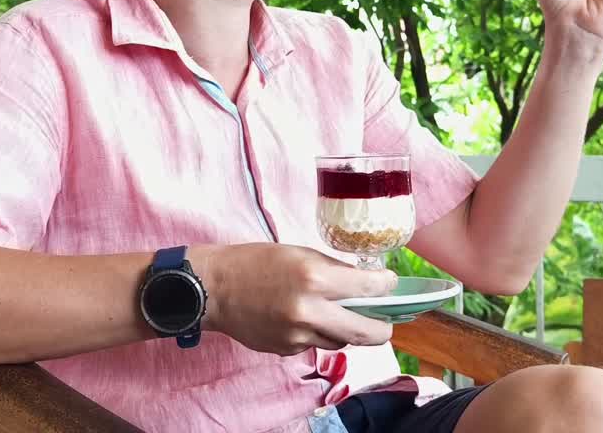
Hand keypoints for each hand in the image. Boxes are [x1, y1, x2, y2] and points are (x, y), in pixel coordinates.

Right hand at [193, 243, 396, 355]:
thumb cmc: (254, 262)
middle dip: (382, 329)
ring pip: (340, 341)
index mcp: (314, 278)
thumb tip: (362, 281)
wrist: (212, 289)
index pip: (368, 288)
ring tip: (335, 314)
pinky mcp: (286, 350)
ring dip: (345, 330)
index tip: (390, 285)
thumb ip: (332, 269)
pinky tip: (300, 318)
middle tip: (385, 324)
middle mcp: (309, 311)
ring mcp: (297, 335)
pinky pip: (314, 344)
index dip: (386, 287)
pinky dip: (316, 333)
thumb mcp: (298, 253)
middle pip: (364, 332)